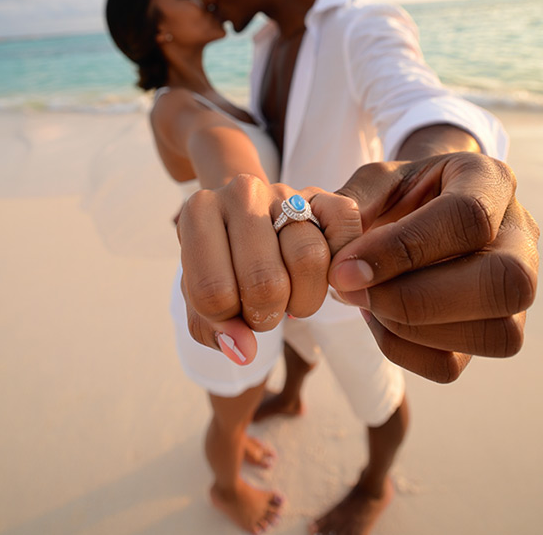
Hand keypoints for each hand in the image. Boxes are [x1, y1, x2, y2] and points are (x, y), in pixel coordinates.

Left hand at [177, 174, 361, 361]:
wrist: (245, 222)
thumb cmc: (222, 265)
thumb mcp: (201, 297)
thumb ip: (212, 328)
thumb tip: (244, 350)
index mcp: (198, 212)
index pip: (212, 292)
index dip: (225, 319)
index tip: (229, 309)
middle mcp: (241, 192)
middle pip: (265, 281)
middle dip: (266, 315)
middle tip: (261, 309)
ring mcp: (285, 191)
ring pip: (309, 258)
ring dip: (303, 300)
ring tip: (290, 298)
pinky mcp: (322, 195)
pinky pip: (344, 228)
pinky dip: (340, 265)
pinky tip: (323, 278)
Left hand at [328, 152, 539, 382]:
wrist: (422, 206)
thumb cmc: (401, 191)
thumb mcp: (376, 180)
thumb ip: (353, 205)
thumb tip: (340, 259)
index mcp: (489, 181)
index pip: (468, 218)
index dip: (403, 249)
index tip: (345, 267)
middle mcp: (520, 237)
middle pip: (505, 284)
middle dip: (416, 299)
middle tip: (351, 289)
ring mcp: (517, 291)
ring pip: (494, 334)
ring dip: (410, 329)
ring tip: (364, 300)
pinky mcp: (491, 329)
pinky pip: (454, 363)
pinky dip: (403, 349)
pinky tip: (377, 316)